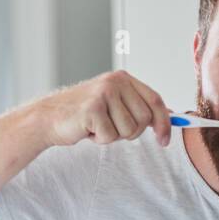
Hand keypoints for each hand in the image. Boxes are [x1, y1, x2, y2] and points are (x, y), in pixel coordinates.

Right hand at [38, 71, 171, 148]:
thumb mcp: (114, 105)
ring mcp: (104, 93)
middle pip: (144, 120)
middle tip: (110, 127)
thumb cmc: (83, 115)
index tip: (165, 141)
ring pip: (128, 130)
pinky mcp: (93, 108)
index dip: (164, 123)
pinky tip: (88, 129)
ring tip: (97, 126)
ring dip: (113, 136)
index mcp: (123, 79)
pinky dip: (99, 140)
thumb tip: (169, 119)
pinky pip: (110, 136)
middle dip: (130, 132)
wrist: (49, 117)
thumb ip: (138, 108)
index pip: (155, 100)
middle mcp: (115, 82)